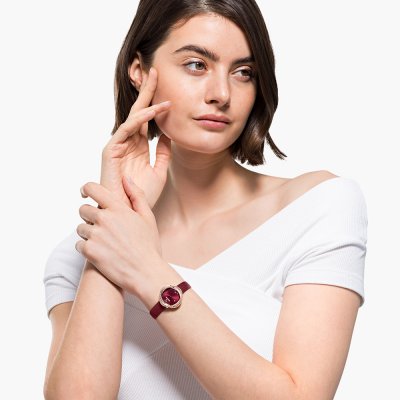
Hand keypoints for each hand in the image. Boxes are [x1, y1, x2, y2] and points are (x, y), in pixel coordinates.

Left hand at [75, 178, 162, 295]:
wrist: (146, 273)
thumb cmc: (149, 245)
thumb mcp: (148, 217)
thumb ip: (136, 195)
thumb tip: (125, 178)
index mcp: (118, 208)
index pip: (93, 188)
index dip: (86, 189)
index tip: (84, 193)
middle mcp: (104, 219)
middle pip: (83, 209)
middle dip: (89, 216)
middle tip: (102, 227)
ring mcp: (95, 235)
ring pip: (80, 228)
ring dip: (88, 233)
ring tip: (105, 243)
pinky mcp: (89, 251)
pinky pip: (79, 244)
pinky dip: (87, 248)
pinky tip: (101, 253)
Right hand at [100, 67, 171, 208]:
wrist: (129, 213)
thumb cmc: (141, 196)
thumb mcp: (159, 171)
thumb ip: (164, 153)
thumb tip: (170, 135)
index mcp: (138, 147)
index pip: (148, 120)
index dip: (156, 104)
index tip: (168, 90)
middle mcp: (128, 142)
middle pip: (139, 112)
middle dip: (147, 92)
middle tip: (156, 71)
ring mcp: (119, 145)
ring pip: (133, 116)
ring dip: (145, 98)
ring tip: (156, 80)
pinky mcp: (111, 150)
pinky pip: (128, 129)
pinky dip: (141, 118)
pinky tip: (155, 109)